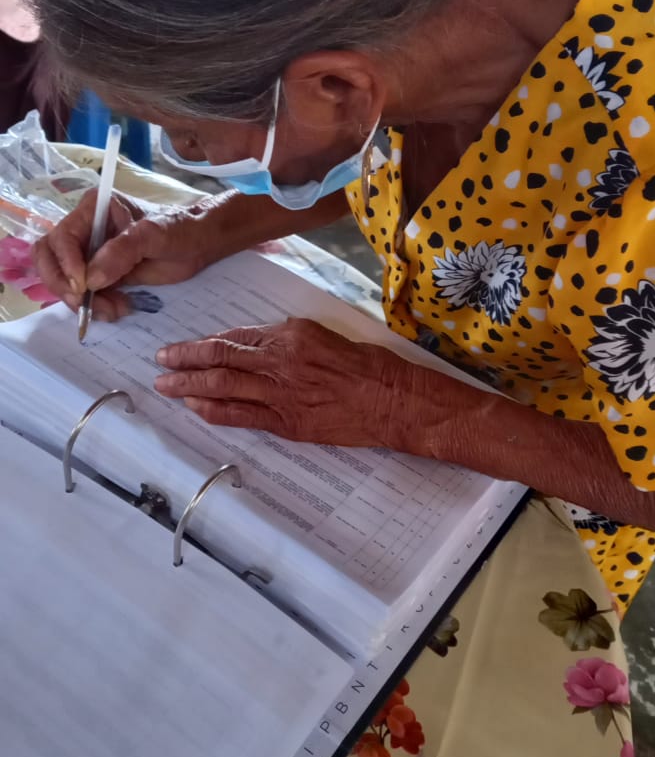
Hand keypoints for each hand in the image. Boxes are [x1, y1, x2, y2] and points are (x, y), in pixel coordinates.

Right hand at [33, 192, 220, 320]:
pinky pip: (82, 294)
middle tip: (85, 304)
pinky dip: (94, 306)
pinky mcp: (98, 275)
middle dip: (64, 285)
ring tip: (113, 309)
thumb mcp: (154, 235)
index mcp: (93, 209)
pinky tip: (117, 308)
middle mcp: (84, 230)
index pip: (61, 237)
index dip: (66, 264)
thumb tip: (91, 278)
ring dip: (81, 301)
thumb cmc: (178, 230)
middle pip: (49, 259)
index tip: (83, 286)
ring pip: (62, 280)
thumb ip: (123, 251)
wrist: (197, 244)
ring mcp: (89, 254)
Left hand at [154, 318, 425, 447]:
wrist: (392, 399)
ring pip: (223, 385)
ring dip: (189, 385)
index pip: (237, 336)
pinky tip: (195, 408)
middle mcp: (281, 360)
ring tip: (165, 385)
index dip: (205, 341)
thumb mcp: (324, 337)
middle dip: (185, 359)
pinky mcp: (287, 422)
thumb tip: (258, 345)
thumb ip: (288, 340)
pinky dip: (214, 411)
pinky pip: (242, 415)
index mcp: (291, 334)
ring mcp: (282, 392)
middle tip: (161, 361)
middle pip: (221, 356)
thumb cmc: (366, 366)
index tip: (185, 345)